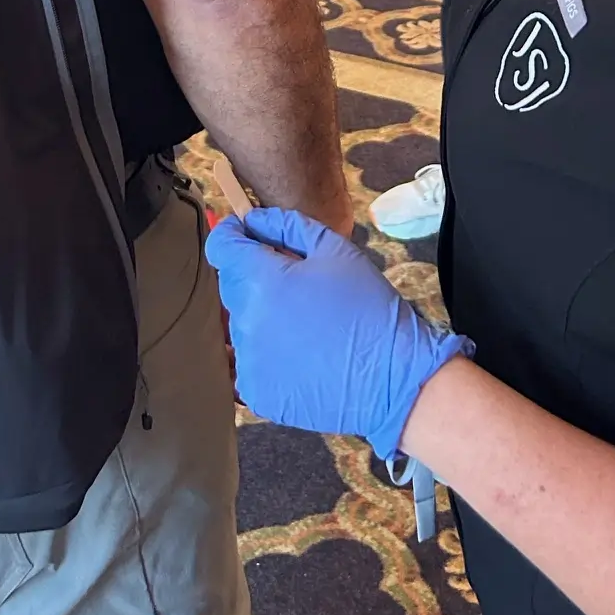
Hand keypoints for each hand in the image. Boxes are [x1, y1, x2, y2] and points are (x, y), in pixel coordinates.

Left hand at [205, 207, 473, 460]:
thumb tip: (253, 220)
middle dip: (254, 276)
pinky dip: (267, 354)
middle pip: (232, 286)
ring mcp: (248, 363)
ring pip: (241, 325)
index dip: (233, 234)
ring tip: (303, 325)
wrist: (393, 379)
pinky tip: (301, 355)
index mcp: (261, 281)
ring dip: (262, 316)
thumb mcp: (335, 250)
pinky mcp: (256, 394)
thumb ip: (286, 226)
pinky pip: (249, 362)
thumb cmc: (368, 307)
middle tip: (295, 284)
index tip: (248, 234)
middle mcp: (245, 322)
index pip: (221, 246)